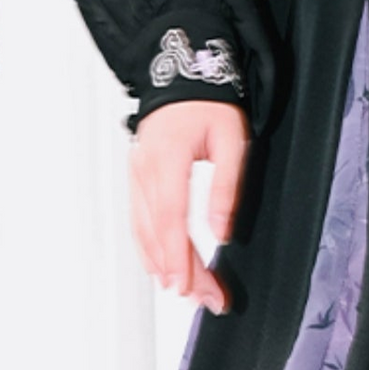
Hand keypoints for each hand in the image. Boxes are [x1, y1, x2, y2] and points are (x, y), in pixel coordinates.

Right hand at [127, 98, 248, 314]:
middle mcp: (144, 169)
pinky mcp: (137, 177)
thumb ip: (227, 187)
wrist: (180, 70)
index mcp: (167, 158)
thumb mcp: (232, 139)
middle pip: (159, 233)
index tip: (190, 286)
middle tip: (205, 299)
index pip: (172, 218)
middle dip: (181, 271)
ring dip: (163, 265)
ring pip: (144, 231)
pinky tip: (162, 268)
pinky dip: (150, 248)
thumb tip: (222, 232)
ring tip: (186, 292)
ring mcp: (136, 174)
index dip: (180, 256)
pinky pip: (139, 221)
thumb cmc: (208, 101)